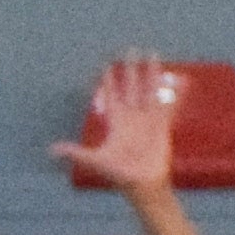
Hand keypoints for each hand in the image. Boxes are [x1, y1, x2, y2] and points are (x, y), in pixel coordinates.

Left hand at [49, 55, 174, 203]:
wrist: (144, 185)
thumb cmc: (120, 174)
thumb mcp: (96, 161)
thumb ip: (76, 153)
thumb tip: (51, 150)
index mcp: (116, 121)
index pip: (111, 95)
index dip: (108, 80)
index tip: (106, 65)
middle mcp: (133, 116)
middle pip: (132, 86)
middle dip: (131, 68)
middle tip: (132, 49)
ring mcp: (149, 120)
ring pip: (150, 90)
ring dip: (153, 74)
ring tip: (155, 56)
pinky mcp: (163, 127)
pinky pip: (170, 106)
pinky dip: (177, 95)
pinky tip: (183, 82)